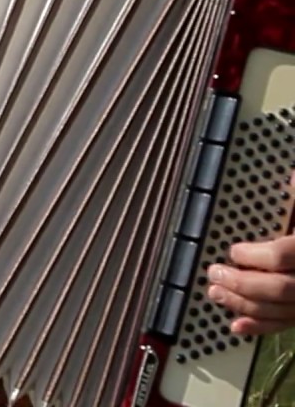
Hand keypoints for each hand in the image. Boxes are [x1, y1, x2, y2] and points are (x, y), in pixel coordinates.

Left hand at [207, 172, 294, 334]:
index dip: (255, 256)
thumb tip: (292, 175)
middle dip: (242, 283)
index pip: (285, 255)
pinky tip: (236, 324)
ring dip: (242, 304)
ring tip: (215, 292)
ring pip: (280, 309)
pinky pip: (287, 324)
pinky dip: (260, 327)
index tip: (235, 251)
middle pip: (280, 288)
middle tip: (215, 272)